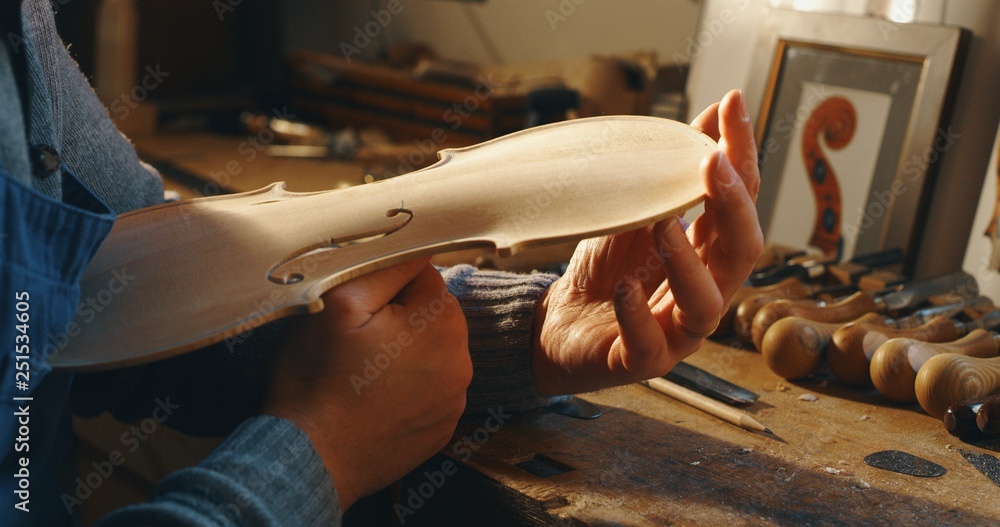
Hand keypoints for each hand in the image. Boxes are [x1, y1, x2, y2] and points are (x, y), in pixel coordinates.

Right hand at [265, 258, 471, 509]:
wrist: (308, 459)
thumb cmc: (317, 377)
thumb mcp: (342, 301)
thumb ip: (387, 265)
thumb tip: (418, 245)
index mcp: (443, 322)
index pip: (422, 276)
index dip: (382, 288)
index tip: (355, 313)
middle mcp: (462, 361)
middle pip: (429, 315)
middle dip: (397, 319)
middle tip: (353, 345)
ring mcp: (454, 400)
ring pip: (429, 353)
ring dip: (402, 354)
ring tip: (359, 375)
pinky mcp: (441, 429)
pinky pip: (427, 391)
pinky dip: (405, 390)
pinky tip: (371, 401)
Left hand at [531, 89, 762, 395]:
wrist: (558, 324)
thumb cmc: (607, 269)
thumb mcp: (636, 214)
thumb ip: (670, 177)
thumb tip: (708, 116)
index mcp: (711, 253)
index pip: (741, 201)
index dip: (742, 154)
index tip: (732, 104)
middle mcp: (707, 291)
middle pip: (742, 252)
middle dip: (733, 206)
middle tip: (712, 163)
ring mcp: (678, 331)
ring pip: (705, 304)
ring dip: (687, 262)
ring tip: (661, 224)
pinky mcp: (642, 360)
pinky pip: (649, 343)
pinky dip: (637, 313)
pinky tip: (624, 287)